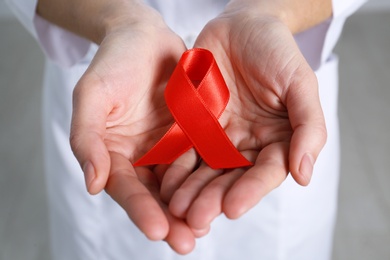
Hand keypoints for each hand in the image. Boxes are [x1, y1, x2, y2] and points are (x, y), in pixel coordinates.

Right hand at [69, 5, 195, 253]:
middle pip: (156, 196)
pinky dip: (211, 177)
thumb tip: (92, 185)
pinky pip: (202, 159)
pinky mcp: (192, 136)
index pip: (126, 189)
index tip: (157, 229)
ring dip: (193, 207)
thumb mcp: (92, 96)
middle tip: (186, 242)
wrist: (144, 38)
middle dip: (171, 220)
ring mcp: (168, 149)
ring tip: (205, 228)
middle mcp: (142, 159)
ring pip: (181, 185)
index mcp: (114, 155)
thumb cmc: (112, 64)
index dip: (140, 210)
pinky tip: (224, 192)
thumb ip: (87, 139)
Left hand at [161, 5, 326, 232]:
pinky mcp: (194, 126)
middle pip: (231, 178)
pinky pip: (183, 149)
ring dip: (190, 190)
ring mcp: (218, 137)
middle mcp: (247, 145)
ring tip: (176, 207)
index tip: (233, 208)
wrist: (242, 25)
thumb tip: (305, 175)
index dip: (250, 191)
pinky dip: (174, 167)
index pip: (265, 173)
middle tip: (197, 217)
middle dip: (214, 199)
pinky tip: (163, 183)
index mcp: (276, 141)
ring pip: (204, 170)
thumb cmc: (276, 51)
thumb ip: (307, 127)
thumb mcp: (300, 83)